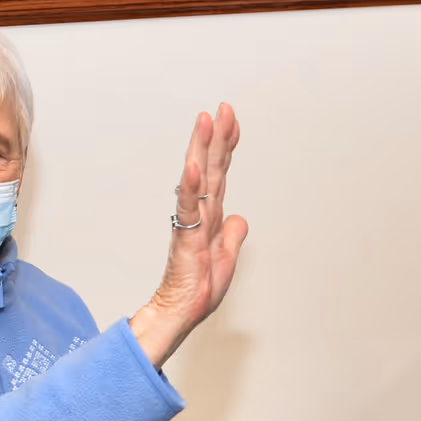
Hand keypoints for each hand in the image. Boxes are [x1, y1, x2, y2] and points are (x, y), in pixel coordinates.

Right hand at [130, 104, 247, 368]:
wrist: (182, 312)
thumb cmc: (198, 288)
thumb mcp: (227, 257)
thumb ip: (232, 234)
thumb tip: (239, 217)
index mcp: (211, 215)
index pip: (221, 173)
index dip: (226, 146)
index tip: (231, 120)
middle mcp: (201, 213)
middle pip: (210, 167)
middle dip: (216, 136)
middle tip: (222, 108)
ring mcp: (192, 223)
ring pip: (198, 179)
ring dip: (201, 149)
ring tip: (205, 120)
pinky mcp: (186, 238)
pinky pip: (188, 208)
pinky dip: (192, 187)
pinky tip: (194, 167)